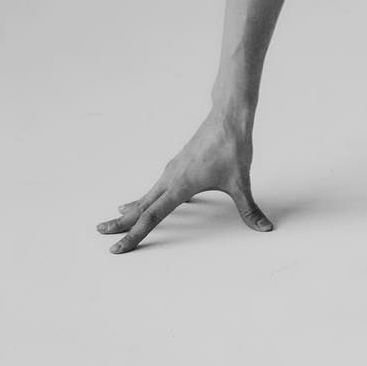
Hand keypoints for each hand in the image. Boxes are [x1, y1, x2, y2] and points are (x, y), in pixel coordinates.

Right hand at [96, 114, 271, 253]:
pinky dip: (146, 197)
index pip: (152, 218)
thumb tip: (265, 228)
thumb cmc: (233, 147)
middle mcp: (171, 179)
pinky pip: (157, 186)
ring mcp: (172, 170)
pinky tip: (147, 200)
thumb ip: (250, 210)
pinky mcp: (178, 165)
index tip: (117, 248)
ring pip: (147, 195)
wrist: (228, 117)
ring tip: (117, 218)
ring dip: (132, 209)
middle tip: (101, 232)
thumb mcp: (241, 183)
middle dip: (121, 223)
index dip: (134, 235)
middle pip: (141, 207)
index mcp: (181, 187)